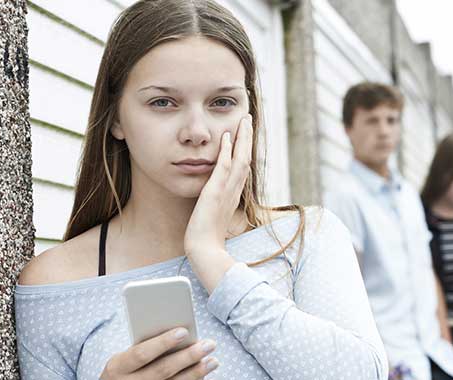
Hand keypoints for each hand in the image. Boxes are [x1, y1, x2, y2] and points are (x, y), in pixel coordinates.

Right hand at [100, 328, 218, 379]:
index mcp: (117, 367)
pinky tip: (204, 375)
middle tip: (209, 344)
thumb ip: (145, 345)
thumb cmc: (126, 367)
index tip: (184, 331)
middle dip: (188, 356)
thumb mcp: (126, 357)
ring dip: (196, 373)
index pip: (141, 353)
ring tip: (213, 361)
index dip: (162, 343)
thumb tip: (180, 333)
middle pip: (162, 370)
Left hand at [184, 115, 252, 291]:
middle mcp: (233, 190)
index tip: (245, 135)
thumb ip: (218, 206)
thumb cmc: (208, 239)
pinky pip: (223, 167)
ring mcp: (225, 191)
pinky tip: (226, 137)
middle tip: (247, 120)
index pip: (242, 167)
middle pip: (245, 158)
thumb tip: (217, 203)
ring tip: (243, 121)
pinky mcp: (215, 193)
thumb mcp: (215, 217)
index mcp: (233, 195)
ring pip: (239, 159)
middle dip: (247, 138)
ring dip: (242, 139)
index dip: (245, 149)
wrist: (205, 251)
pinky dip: (226, 151)